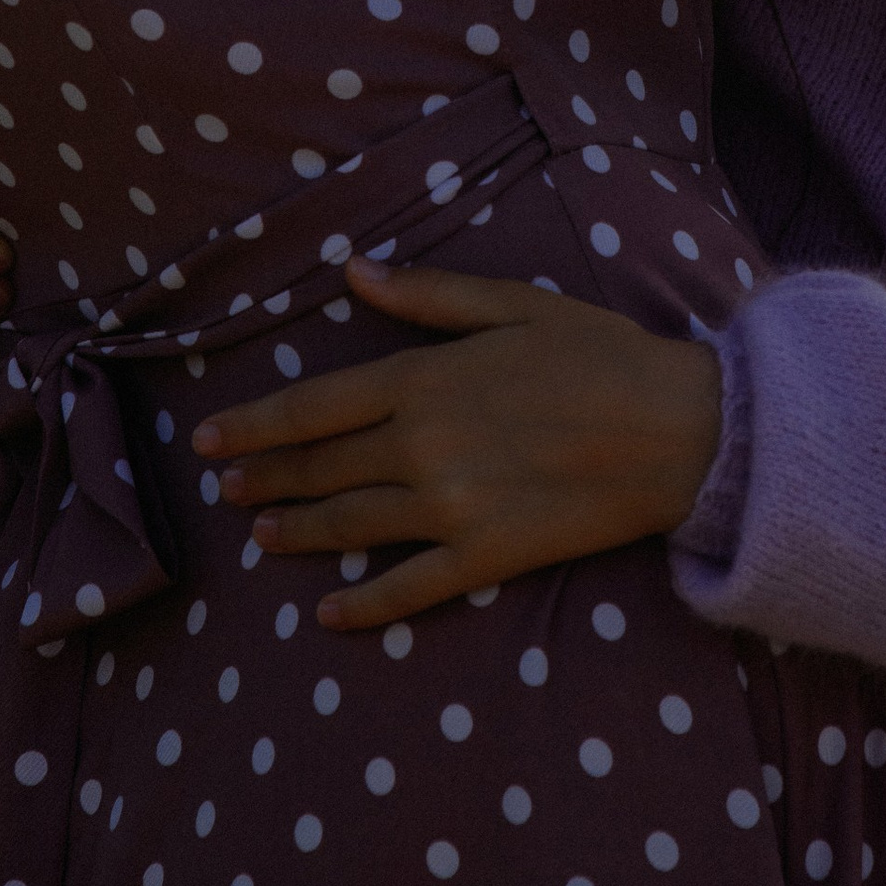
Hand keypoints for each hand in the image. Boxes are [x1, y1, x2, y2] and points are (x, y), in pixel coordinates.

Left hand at [191, 258, 724, 630]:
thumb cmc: (599, 352)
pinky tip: (328, 613)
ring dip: (298, 532)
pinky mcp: (485, 558)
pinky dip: (361, 604)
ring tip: (262, 535)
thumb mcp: (514, 303)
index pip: (314, 407)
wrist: (675, 430)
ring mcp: (451, 510)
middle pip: (321, 469)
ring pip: (350, 527)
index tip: (209, 438)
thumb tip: (354, 272)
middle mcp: (424, 447)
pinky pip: (407, 589)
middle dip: (266, 477)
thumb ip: (428, 296)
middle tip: (226, 489)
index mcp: (425, 379)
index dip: (254, 424)